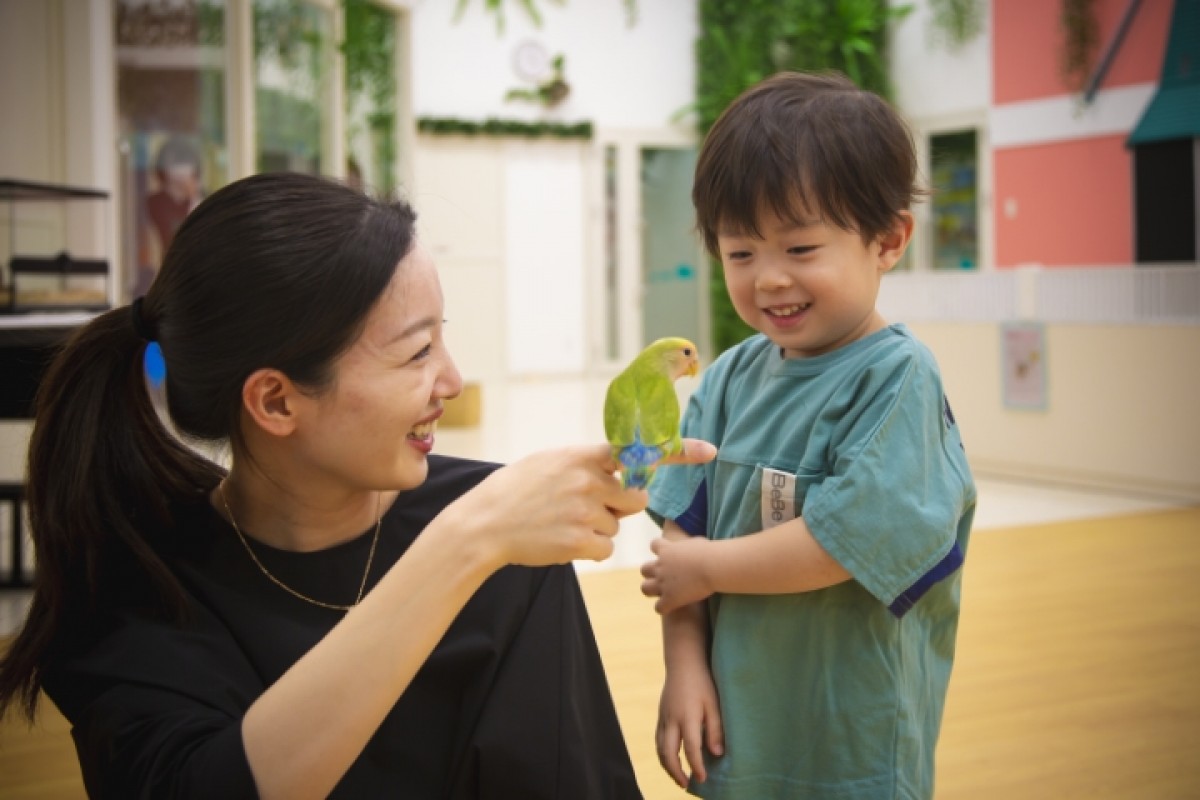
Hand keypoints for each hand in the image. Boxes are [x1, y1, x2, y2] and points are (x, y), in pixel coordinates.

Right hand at [449, 439, 715, 568]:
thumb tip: (614, 469)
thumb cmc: (514, 491)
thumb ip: (585, 463)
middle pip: (635, 497)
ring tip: (561, 523)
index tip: (710, 451)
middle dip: (621, 505)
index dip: (679, 451)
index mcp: (583, 456)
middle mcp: (588, 481)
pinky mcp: (579, 542)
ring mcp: (584, 512)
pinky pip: (606, 549)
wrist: (483, 524)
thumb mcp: (549, 461)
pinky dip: (589, 550)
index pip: (638, 450)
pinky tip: (562, 541)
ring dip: (597, 529)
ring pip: (617, 526)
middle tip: (587, 506)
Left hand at [640, 536, 715, 613]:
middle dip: (651, 573)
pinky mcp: (669, 598)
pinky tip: (672, 607)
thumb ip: (689, 546)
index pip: (654, 545)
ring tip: (664, 594)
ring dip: (652, 591)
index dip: (659, 550)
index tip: (668, 554)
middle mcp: (660, 566)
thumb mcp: (697, 542)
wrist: (712, 566)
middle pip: (644, 569)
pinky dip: (664, 608)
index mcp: (667, 549)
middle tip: (664, 577)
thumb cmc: (710, 552)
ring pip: (645, 588)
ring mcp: (662, 583)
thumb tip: (693, 549)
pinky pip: (659, 607)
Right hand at [657, 656, 723, 787]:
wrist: (683, 662)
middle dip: (676, 772)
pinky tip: (670, 759)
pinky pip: (658, 739)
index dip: (696, 766)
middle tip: (686, 784)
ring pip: (660, 748)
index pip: (691, 748)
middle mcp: (671, 720)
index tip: (702, 779)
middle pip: (668, 753)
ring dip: (667, 765)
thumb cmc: (703, 682)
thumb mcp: (714, 704)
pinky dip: (663, 753)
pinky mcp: (660, 715)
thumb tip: (717, 753)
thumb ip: (716, 729)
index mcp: (687, 717)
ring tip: (678, 777)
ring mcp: (663, 717)